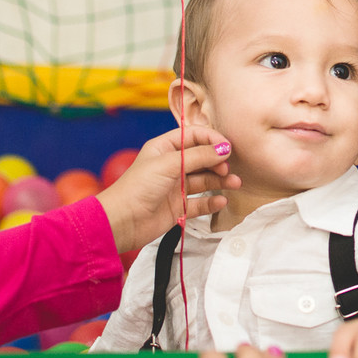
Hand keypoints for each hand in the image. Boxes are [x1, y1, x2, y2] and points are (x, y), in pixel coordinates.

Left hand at [95, 126, 241, 252]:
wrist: (122, 221)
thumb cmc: (137, 187)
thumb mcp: (168, 164)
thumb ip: (198, 156)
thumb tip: (224, 148)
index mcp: (164, 148)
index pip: (193, 136)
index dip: (211, 139)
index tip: (227, 147)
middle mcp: (170, 165)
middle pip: (201, 158)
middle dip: (217, 161)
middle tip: (227, 168)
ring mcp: (175, 187)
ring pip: (204, 180)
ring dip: (220, 181)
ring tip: (235, 183)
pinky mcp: (178, 207)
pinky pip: (200, 202)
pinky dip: (212, 202)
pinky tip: (221, 201)